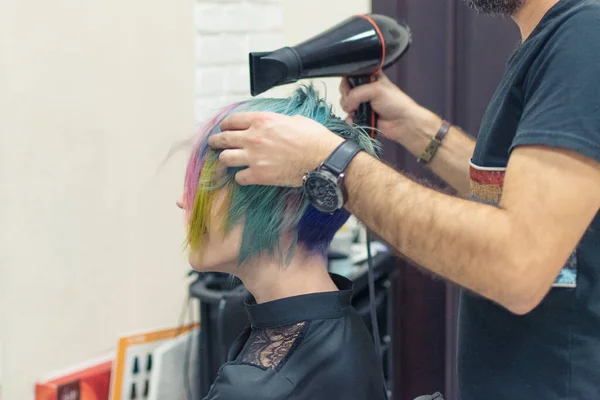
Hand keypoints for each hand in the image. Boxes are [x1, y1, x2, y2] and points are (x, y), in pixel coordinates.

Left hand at [208, 112, 343, 186]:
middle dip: (216, 142)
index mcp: (262, 120)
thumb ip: (279, 121)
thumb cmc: (314, 138)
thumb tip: (278, 125)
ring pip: (225, 158)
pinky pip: (239, 177)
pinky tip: (245, 176)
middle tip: (214, 144)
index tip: (224, 129)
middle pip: (223, 139)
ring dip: (225, 159)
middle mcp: (254, 137)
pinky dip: (240, 177)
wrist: (323, 159)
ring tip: (225, 162)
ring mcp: (254, 157)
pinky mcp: (259, 175)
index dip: (225, 125)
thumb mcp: (295, 119)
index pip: (232, 121)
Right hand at [340, 72, 438, 147]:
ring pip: (345, 104)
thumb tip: (345, 105)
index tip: (348, 88)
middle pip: (346, 90)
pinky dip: (349, 119)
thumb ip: (356, 94)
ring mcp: (362, 103)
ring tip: (355, 111)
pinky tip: (353, 120)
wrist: (402, 123)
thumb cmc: (395, 103)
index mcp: (370, 77)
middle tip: (354, 101)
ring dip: (348, 108)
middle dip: (346, 96)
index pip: (352, 75)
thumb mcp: (376, 90)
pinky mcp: (361, 116)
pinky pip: (348, 116)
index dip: (347, 81)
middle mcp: (365, 89)